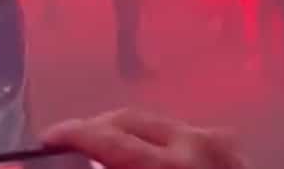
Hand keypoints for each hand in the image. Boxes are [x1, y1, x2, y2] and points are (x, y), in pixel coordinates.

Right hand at [42, 109, 246, 168]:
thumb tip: (73, 168)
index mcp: (167, 166)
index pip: (105, 136)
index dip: (71, 133)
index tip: (48, 139)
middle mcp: (195, 145)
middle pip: (130, 120)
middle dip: (96, 131)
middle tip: (73, 147)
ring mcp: (220, 149)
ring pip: (160, 126)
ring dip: (129, 138)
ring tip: (109, 157)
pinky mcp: (234, 158)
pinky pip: (189, 139)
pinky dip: (163, 147)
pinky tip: (153, 164)